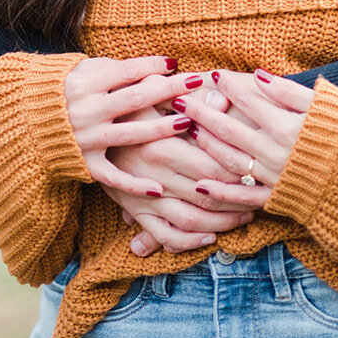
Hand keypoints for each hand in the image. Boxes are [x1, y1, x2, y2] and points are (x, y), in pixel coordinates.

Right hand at [63, 57, 202, 194]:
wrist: (30, 121)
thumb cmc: (66, 89)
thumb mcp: (84, 71)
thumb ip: (115, 70)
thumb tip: (154, 66)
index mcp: (85, 83)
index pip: (127, 71)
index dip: (152, 66)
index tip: (176, 63)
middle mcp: (86, 111)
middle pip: (136, 99)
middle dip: (168, 90)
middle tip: (195, 83)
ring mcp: (87, 139)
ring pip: (131, 135)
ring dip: (162, 129)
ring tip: (189, 122)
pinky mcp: (86, 163)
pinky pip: (113, 177)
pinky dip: (134, 185)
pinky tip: (158, 189)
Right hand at [104, 85, 252, 254]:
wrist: (78, 127)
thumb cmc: (122, 105)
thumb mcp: (152, 95)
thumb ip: (188, 98)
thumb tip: (221, 96)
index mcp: (161, 145)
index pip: (210, 165)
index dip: (238, 171)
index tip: (258, 170)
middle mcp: (153, 175)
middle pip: (205, 195)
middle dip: (237, 200)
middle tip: (259, 198)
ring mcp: (143, 197)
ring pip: (189, 220)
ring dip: (220, 224)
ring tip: (244, 218)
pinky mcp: (134, 210)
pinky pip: (164, 235)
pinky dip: (188, 242)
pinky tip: (209, 238)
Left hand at [183, 69, 313, 206]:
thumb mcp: (325, 106)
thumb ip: (289, 92)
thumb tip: (259, 75)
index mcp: (288, 126)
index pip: (250, 100)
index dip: (229, 86)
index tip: (211, 74)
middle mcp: (276, 153)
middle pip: (231, 130)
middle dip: (202, 113)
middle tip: (179, 99)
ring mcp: (275, 178)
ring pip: (231, 161)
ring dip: (207, 145)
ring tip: (187, 129)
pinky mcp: (279, 199)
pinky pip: (245, 197)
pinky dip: (222, 192)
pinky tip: (201, 184)